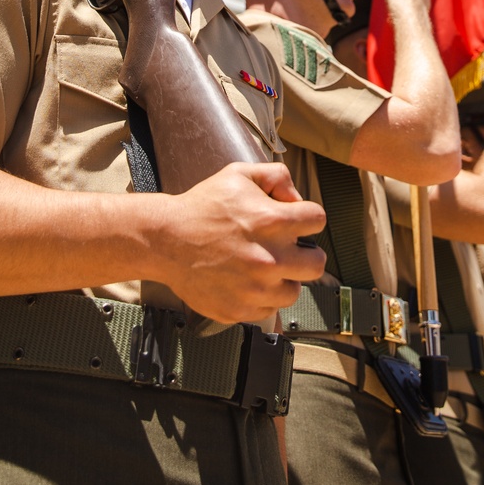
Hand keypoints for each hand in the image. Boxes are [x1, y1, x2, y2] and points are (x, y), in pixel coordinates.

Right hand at [153, 163, 325, 323]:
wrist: (166, 241)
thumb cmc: (202, 207)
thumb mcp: (238, 174)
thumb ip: (276, 176)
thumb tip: (297, 198)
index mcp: (272, 222)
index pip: (318, 220)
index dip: (307, 217)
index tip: (295, 221)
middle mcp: (270, 258)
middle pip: (317, 264)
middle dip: (305, 253)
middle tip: (287, 249)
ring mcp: (255, 289)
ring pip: (294, 291)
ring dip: (283, 279)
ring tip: (262, 267)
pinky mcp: (241, 310)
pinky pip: (268, 309)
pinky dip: (260, 297)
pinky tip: (244, 281)